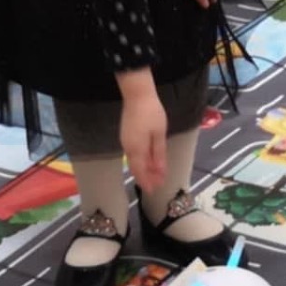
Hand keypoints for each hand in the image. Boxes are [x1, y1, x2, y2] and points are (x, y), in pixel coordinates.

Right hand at [117, 71, 167, 195]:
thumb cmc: (152, 113)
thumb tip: (159, 171)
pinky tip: (148, 160)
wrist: (137, 95)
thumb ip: (158, 154)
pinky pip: (133, 153)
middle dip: (146, 177)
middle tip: (156, 185)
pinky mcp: (126, 135)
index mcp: (136, 149)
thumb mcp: (159, 134)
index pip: (140, 171)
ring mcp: (126, 141)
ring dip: (144, 169)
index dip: (147, 181)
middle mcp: (128, 148)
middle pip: (136, 167)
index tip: (153, 190)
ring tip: (155, 175)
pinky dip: (141, 160)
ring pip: (134, 161)